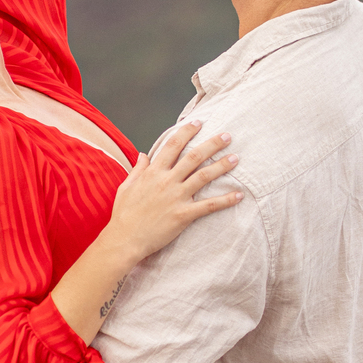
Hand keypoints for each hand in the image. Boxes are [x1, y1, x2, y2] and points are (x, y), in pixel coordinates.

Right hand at [105, 122, 240, 264]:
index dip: (187, 132)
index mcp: (153, 172)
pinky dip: (225, 200)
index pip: (173, 145)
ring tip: (236, 158)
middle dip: (212, 144)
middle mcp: (167, 181)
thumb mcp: (126, 187)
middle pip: (194, 156)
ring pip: (204, 176)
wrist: (125, 239)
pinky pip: (209, 205)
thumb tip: (143, 154)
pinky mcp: (184, 215)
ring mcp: (176, 197)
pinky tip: (239, 195)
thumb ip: (138, 169)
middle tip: (227, 136)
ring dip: (222, 166)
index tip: (198, 123)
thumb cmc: (124, 214)